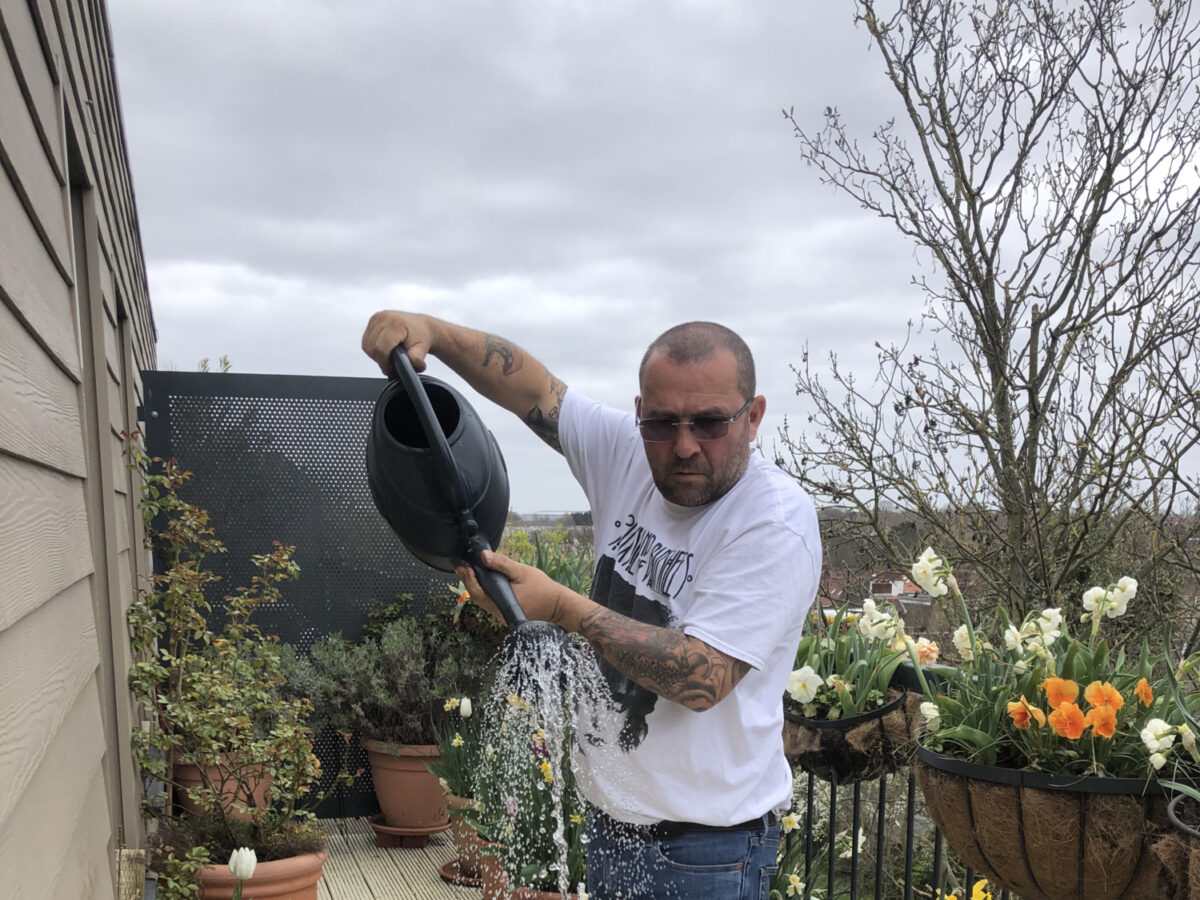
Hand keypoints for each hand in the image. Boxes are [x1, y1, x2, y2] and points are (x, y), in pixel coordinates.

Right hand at [361, 311, 433, 374]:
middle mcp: (384, 317)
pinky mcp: (373, 319)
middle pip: (372, 347)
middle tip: (391, 362)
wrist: (421, 325)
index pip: (381, 348)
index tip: (390, 369)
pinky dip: (372, 347)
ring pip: (367, 345)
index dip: (384, 362)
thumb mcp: (422, 348)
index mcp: (396, 323)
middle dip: (380, 359)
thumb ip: (417, 358)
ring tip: (388, 355)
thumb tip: (417, 364)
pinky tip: (384, 348)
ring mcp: (377, 317)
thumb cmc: (421, 336)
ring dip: (375, 354)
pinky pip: (366, 340)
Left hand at [456, 550, 572, 627]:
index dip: (468, 580)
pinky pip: (492, 603)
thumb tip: (484, 556)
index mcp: (501, 602)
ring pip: (484, 602)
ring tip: (471, 573)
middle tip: (462, 569)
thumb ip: (502, 564)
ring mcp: (503, 615)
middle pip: (478, 598)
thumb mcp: (522, 572)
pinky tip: (486, 583)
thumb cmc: (542, 589)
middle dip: (469, 582)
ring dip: (477, 587)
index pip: (477, 592)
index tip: (463, 567)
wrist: (558, 606)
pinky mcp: (507, 615)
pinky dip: (486, 593)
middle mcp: (499, 612)